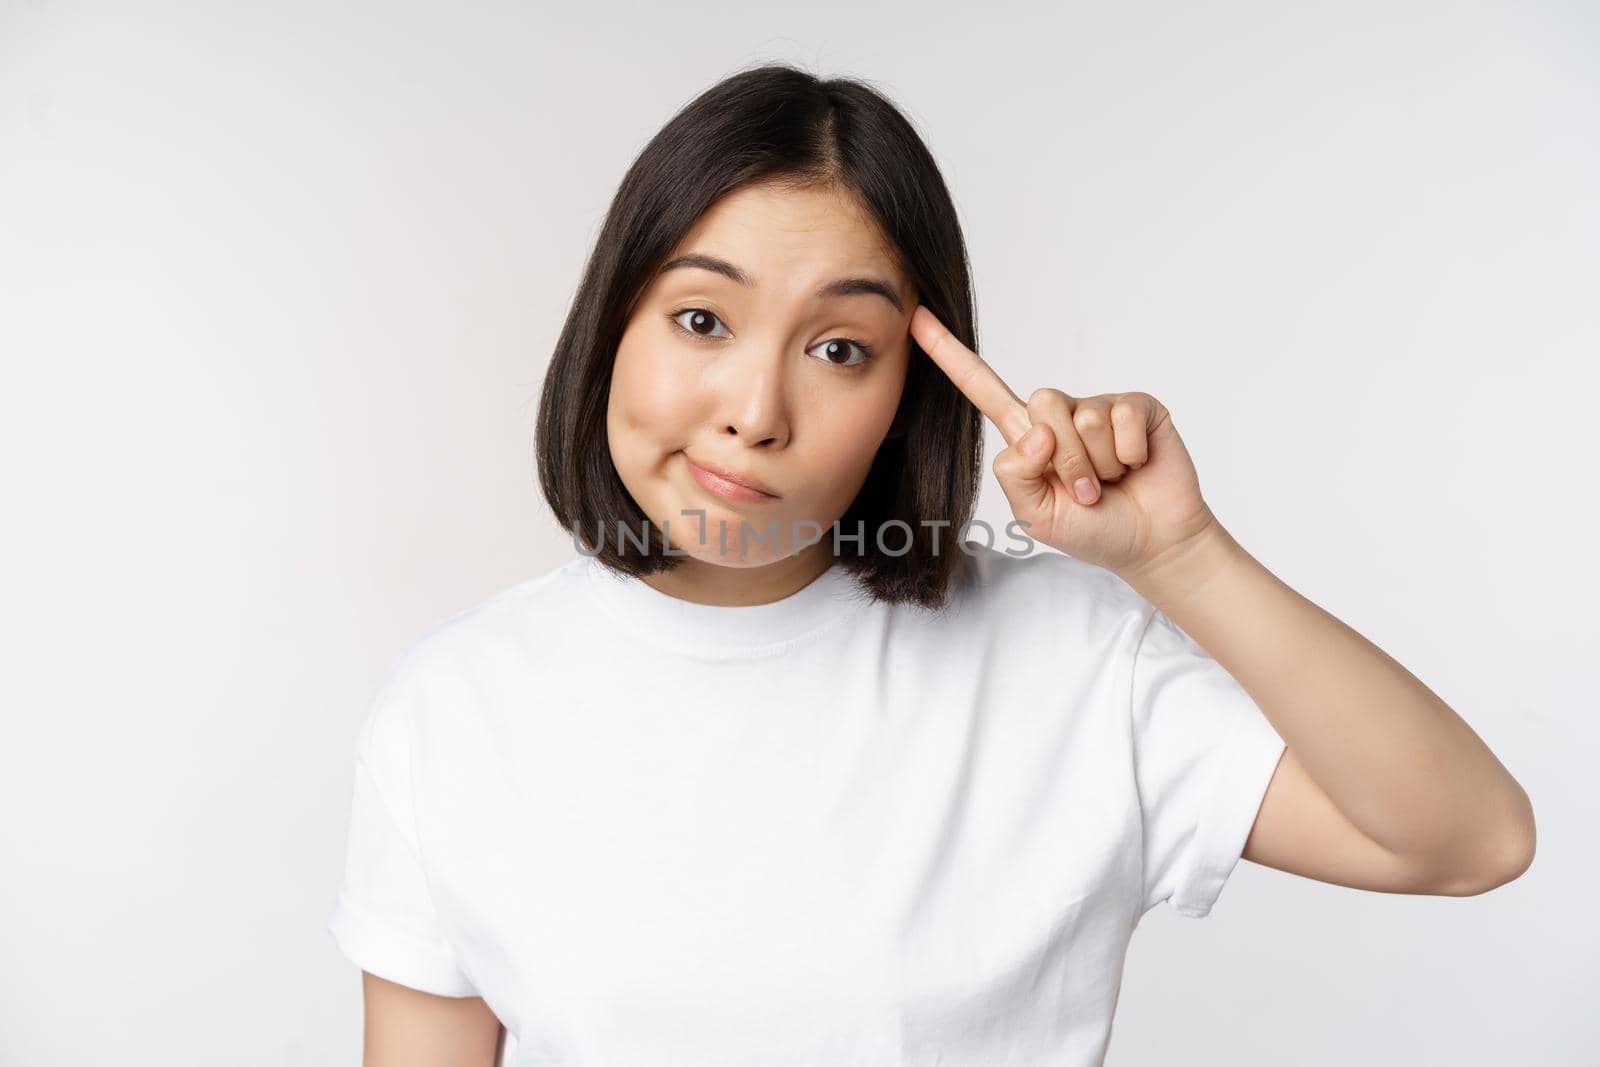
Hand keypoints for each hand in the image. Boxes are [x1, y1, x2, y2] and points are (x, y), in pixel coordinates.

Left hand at [909, 305, 1219, 578]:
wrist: (1152, 543)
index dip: (949, 356)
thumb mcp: (1036, 516)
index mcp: (1026, 438)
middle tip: (1086, 491)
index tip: (917, 319)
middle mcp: (1060, 415)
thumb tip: (1037, 431)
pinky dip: (1130, 454)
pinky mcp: (1137, 407)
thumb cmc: (1093, 530)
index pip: (982, 389)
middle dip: (1066, 460)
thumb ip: (1017, 476)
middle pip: (1043, 403)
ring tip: (1113, 482)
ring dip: (1100, 465)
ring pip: (1085, 418)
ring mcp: (1099, 407)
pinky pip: (1123, 418)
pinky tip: (1137, 466)